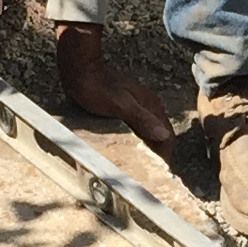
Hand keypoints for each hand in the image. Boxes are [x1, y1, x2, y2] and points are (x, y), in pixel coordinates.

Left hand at [56, 25, 177, 161]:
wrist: (80, 71)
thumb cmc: (97, 87)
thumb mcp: (120, 106)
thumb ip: (142, 119)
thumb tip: (163, 135)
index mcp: (151, 105)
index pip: (167, 135)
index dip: (165, 155)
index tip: (160, 173)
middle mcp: (147, 106)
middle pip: (158, 135)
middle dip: (157, 155)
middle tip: (148, 175)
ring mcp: (136, 108)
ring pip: (147, 133)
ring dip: (145, 149)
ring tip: (138, 167)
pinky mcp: (124, 111)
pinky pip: (135, 130)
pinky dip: (134, 142)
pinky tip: (126, 152)